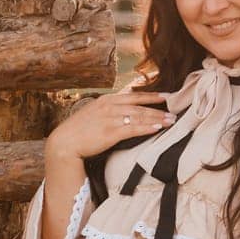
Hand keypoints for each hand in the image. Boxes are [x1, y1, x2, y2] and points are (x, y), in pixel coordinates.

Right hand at [45, 90, 172, 162]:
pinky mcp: (110, 132)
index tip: (167, 96)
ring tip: (171, 121)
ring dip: (157, 119)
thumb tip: (125, 113)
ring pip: (139, 117)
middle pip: (140, 107)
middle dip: (159, 110)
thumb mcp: (94, 114)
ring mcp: (110, 119)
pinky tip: (158, 128)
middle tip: (175, 112)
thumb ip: (109, 111)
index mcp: (107, 100)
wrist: (64, 142)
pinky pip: (133, 129)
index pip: (134, 96)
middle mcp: (110, 106)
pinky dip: (147, 127)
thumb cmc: (79, 131)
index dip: (152, 96)